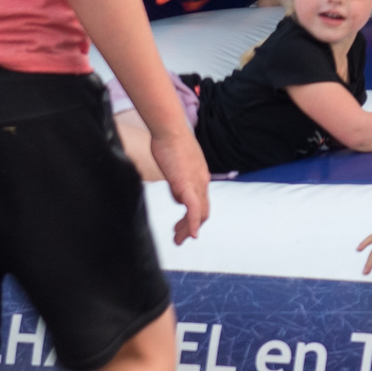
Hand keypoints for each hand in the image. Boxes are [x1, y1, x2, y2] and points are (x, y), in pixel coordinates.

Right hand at [151, 125, 210, 244]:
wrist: (169, 130)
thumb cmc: (169, 141)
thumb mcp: (175, 163)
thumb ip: (178, 179)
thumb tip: (178, 193)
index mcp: (200, 176)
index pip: (201, 201)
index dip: (193, 215)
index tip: (183, 225)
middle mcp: (202, 181)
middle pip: (202, 210)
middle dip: (191, 226)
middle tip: (180, 238)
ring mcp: (196, 183)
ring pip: (199, 213)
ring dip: (189, 229)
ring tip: (179, 240)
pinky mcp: (186, 184)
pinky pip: (193, 209)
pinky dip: (192, 223)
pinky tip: (191, 234)